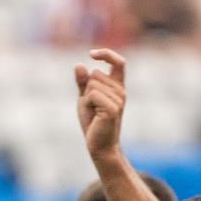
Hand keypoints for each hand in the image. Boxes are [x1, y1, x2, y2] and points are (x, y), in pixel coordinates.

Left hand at [74, 48, 127, 165]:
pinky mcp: (113, 108)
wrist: (99, 145)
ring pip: (92, 84)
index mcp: (118, 86)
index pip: (118, 62)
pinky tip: (94, 116)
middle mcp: (121, 91)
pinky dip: (87, 104)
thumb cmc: (93, 122)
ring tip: (94, 113)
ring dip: (86, 99)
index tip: (92, 54)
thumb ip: (83, 82)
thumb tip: (79, 65)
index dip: (106, 54)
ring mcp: (119, 99)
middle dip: (86, 90)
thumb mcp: (85, 99)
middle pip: (95, 74)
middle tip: (92, 108)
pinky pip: (92, 94)